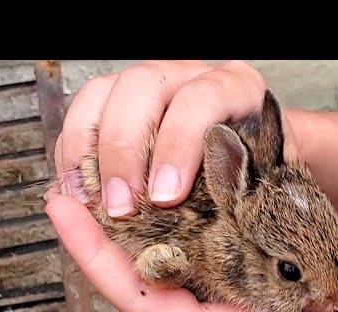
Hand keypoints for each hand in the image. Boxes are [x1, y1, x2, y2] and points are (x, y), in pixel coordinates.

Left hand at [45, 192, 337, 311]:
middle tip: (83, 174)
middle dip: (116, 223)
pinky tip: (205, 177)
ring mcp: (265, 292)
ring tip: (132, 165)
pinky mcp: (295, 272)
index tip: (62, 208)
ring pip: (199, 244)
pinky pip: (244, 234)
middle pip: (160, 264)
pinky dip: (220, 205)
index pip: (145, 296)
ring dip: (162, 208)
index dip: (97, 255)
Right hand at [56, 60, 297, 216]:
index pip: (200, 101)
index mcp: (234, 88)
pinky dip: (72, 152)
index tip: (166, 197)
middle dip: (124, 152)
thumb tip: (187, 210)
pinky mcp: (117, 102)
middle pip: (140, 88)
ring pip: (101, 94)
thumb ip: (242, 188)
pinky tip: (78, 189)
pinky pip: (82, 113)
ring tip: (91, 201)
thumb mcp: (265, 182)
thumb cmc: (258, 174)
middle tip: (122, 208)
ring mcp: (149, 85)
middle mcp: (188, 76)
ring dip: (87, 151)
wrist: (253, 162)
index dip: (177, 147)